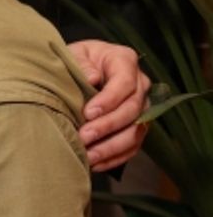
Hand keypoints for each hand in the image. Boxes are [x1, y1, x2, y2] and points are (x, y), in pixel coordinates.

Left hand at [67, 39, 149, 171]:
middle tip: (84, 136)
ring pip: (136, 132)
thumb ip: (81, 63)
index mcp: (125, 60)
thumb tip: (92, 78)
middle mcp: (140, 84)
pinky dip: (115, 157)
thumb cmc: (77, 59)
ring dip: (111, 146)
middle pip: (132, 110)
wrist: (81, 68)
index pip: (125, 83)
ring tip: (89, 155)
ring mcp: (142, 106)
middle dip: (107, 126)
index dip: (108, 100)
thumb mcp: (75, 53)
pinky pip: (133, 146)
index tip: (87, 113)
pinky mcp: (138, 126)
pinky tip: (96, 163)